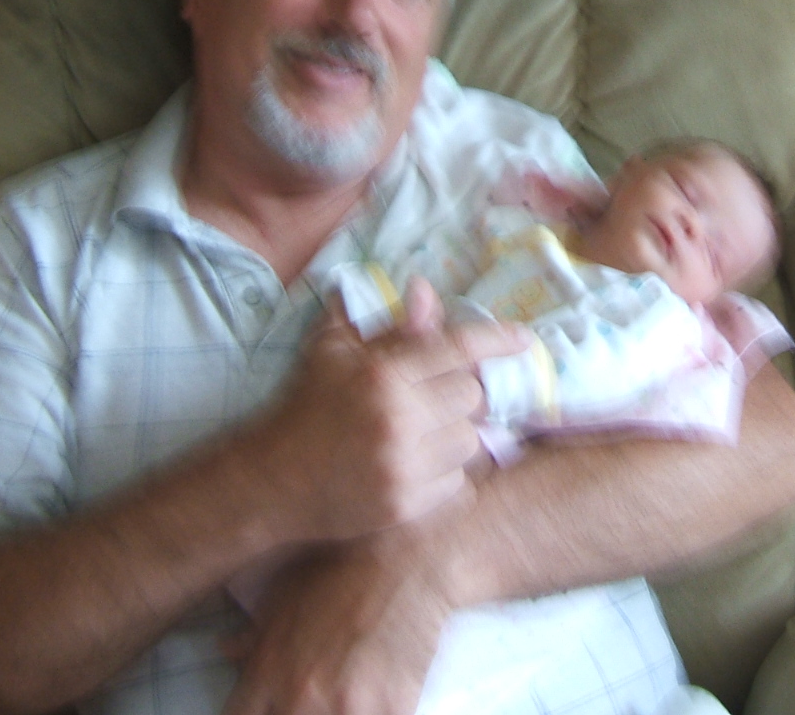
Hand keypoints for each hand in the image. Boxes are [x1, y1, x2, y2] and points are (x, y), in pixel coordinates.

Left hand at [223, 534, 449, 714]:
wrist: (409, 560)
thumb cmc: (344, 568)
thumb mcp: (286, 591)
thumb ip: (253, 633)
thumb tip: (228, 649)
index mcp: (268, 673)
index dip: (252, 710)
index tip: (268, 702)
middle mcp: (301, 700)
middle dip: (290, 710)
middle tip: (310, 690)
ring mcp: (349, 711)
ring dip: (335, 711)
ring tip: (348, 683)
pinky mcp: (393, 711)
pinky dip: (375, 708)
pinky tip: (378, 686)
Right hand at [249, 279, 527, 542]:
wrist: (270, 480)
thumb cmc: (306, 407)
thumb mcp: (335, 352)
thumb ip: (386, 323)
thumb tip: (423, 289)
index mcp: (382, 374)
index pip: (457, 348)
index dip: (496, 340)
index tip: (525, 340)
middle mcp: (397, 418)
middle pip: (471, 397)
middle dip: (459, 395)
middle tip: (433, 400)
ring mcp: (403, 465)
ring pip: (469, 441)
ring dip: (454, 436)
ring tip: (420, 436)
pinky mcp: (405, 505)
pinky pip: (457, 482)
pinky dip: (444, 474)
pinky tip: (413, 466)